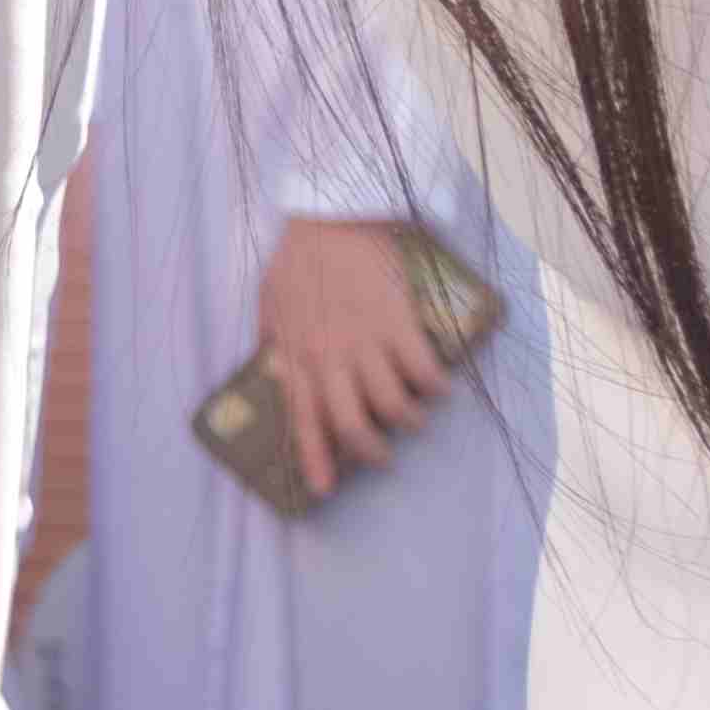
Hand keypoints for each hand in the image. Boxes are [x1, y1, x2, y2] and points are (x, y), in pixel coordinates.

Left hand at [255, 215, 454, 501]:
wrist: (333, 218)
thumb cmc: (299, 259)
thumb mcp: (271, 303)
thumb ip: (275, 340)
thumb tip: (276, 367)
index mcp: (296, 355)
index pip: (303, 420)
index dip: (314, 460)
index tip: (323, 491)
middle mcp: (330, 357)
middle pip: (352, 424)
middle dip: (371, 451)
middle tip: (382, 456)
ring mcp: (365, 342)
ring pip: (392, 406)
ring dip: (408, 421)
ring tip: (414, 417)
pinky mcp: (399, 324)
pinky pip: (423, 372)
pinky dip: (434, 388)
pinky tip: (438, 387)